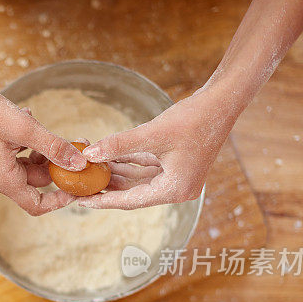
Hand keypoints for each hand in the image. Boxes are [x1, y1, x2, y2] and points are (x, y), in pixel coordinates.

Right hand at [0, 83, 86, 215]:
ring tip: (36, 123)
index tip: (77, 186)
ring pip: (28, 166)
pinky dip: (27, 142)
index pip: (37, 206)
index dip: (60, 200)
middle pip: (36, 182)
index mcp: (4, 180)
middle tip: (73, 143)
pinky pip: (17, 156)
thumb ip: (54, 147)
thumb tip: (80, 163)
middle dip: (55, 164)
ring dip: (40, 149)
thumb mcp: (25, 128)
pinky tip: (25, 119)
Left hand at [77, 87, 237, 209]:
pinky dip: (127, 161)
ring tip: (90, 164)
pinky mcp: (176, 164)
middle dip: (106, 185)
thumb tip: (88, 154)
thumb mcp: (151, 134)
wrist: (223, 100)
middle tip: (79, 183)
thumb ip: (118, 145)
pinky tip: (107, 154)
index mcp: (175, 190)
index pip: (131, 201)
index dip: (103, 200)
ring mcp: (177, 177)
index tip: (80, 201)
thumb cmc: (194, 118)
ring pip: (137, 179)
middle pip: (132, 192)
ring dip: (115, 171)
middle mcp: (177, 188)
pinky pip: (145, 167)